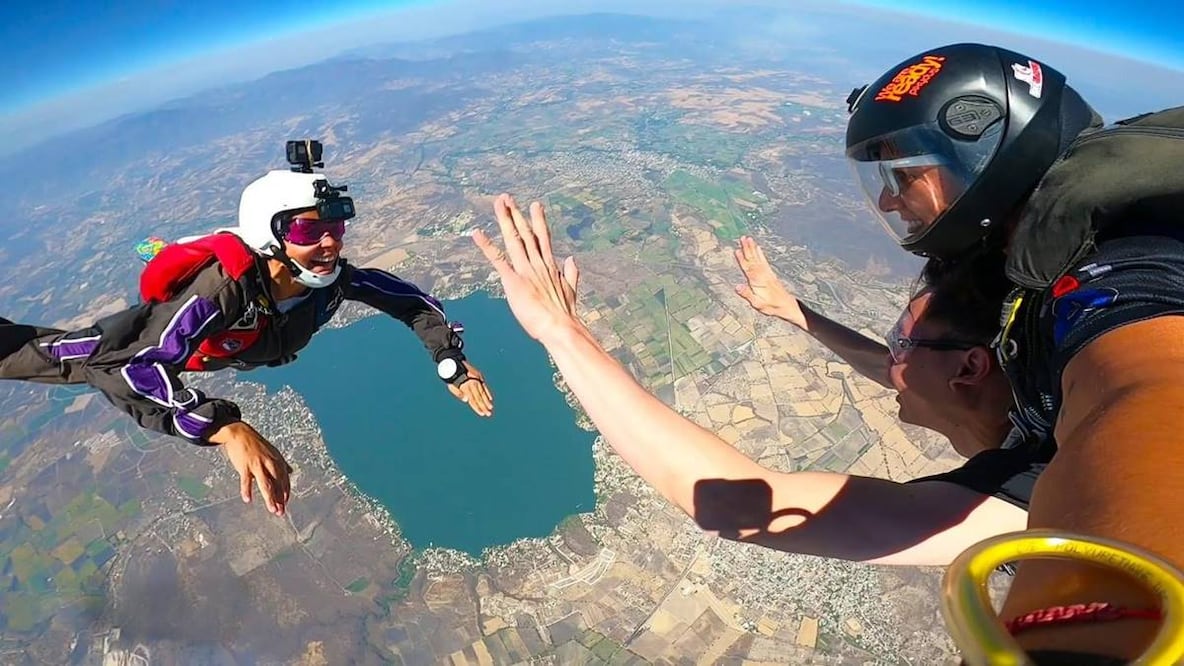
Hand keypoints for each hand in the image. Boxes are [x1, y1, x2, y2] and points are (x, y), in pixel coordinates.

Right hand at [209, 421, 291, 516]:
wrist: (239, 433)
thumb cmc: (256, 444)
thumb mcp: (273, 452)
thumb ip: (282, 463)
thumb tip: (291, 472)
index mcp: (277, 461)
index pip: (284, 480)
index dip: (285, 492)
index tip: (285, 504)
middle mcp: (269, 463)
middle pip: (277, 484)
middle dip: (280, 498)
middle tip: (281, 512)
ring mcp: (257, 464)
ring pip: (265, 484)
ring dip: (270, 498)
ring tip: (272, 509)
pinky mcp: (245, 465)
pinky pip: (246, 480)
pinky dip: (247, 490)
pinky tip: (247, 499)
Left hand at [447, 361, 493, 416]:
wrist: (454, 363)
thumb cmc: (452, 377)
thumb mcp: (452, 386)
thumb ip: (458, 394)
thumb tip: (466, 400)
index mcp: (465, 388)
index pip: (473, 400)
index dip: (477, 408)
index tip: (482, 414)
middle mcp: (472, 384)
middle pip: (479, 398)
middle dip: (484, 406)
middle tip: (489, 414)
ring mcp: (476, 380)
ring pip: (482, 393)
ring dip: (487, 401)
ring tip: (490, 408)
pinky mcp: (479, 377)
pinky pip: (484, 386)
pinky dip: (487, 392)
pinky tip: (490, 398)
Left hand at [472, 193, 580, 342]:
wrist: (560, 327)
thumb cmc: (564, 314)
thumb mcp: (570, 290)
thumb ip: (571, 273)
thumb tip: (572, 259)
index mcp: (550, 265)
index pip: (542, 237)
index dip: (538, 220)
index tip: (535, 205)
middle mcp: (538, 263)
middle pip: (526, 232)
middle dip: (516, 214)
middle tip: (507, 197)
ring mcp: (525, 270)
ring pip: (514, 239)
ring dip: (505, 220)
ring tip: (499, 203)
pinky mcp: (513, 280)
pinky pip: (497, 259)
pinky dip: (486, 245)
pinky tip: (477, 233)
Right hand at [734, 236, 805, 328]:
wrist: (787, 305)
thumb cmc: (772, 306)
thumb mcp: (758, 304)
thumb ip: (747, 294)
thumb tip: (737, 287)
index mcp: (758, 281)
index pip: (747, 268)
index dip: (742, 259)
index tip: (737, 250)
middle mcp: (762, 275)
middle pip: (753, 259)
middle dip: (748, 248)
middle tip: (743, 238)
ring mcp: (767, 273)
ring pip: (758, 258)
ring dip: (753, 248)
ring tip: (749, 239)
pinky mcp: (770, 274)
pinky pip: (764, 261)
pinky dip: (760, 254)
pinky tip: (758, 248)